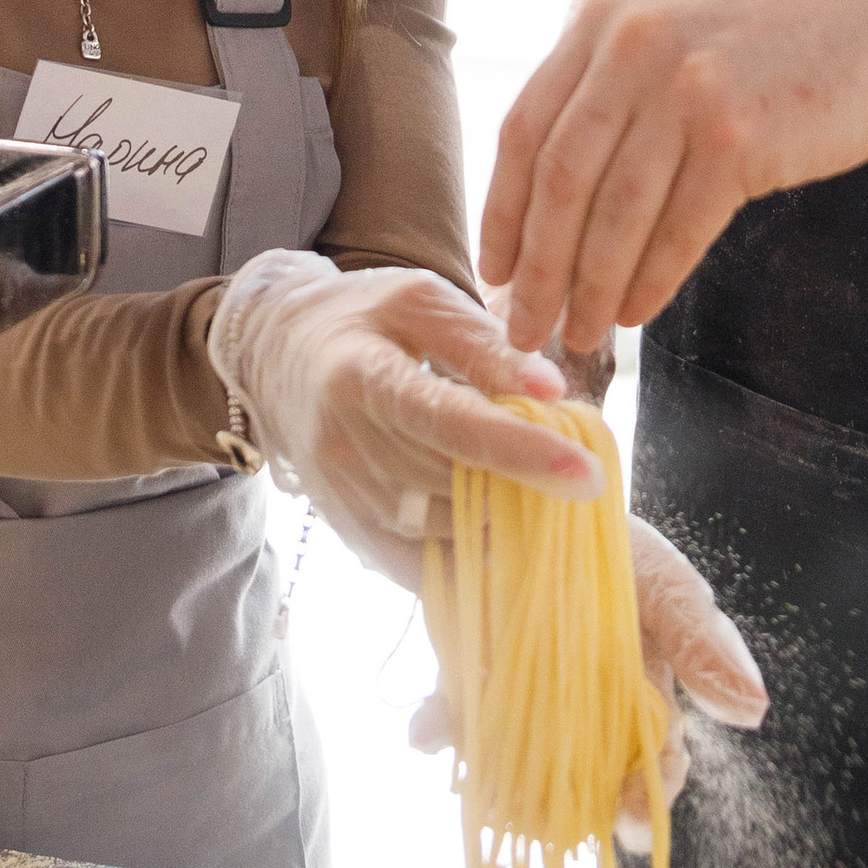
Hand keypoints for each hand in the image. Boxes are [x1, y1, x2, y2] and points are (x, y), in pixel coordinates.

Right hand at [207, 250, 597, 591]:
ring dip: (501, 522)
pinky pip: (416, 565)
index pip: (451, 424)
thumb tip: (552, 391)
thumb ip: (485, 344)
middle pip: (452, 484)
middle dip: (526, 487)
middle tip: (581, 476)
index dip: (521, 452)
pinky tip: (502, 536)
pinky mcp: (345, 526)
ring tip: (544, 497)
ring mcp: (341, 495)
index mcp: (362, 376)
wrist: (278, 353)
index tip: (588, 474)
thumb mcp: (421, 302)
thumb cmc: (364, 317)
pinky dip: (466, 557)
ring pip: (439, 530)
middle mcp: (343, 443)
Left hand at [408, 512, 766, 849]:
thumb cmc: (601, 542)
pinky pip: (453, 721)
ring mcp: (524, 700)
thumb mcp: (660, 582)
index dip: (649, 797)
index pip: (656, 764)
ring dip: (500, 783)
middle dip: (567, 810)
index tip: (631, 822)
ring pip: (518, 767)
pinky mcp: (467, 680)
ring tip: (484, 785)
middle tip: (546, 825)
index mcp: (644, 694)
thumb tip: (754, 712)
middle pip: (584, 781)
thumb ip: (702, 642)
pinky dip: (439, 729)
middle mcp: (585, 710)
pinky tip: (427, 730)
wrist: (518, 491)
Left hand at [479, 0, 867, 352]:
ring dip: (590, 289)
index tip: (496, 272)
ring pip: (614, 216)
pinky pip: (677, 231)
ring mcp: (686, 90)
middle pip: (559, 184)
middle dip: (538, 270)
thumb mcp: (678, 27)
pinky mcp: (740, 137)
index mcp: (604, 19)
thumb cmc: (789, 34)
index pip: (525, 130)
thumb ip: (616, 84)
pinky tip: (638, 311)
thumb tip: (555, 191)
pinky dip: (650, 282)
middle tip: (525, 327)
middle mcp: (632, 48)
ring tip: (583, 334)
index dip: (503, 212)